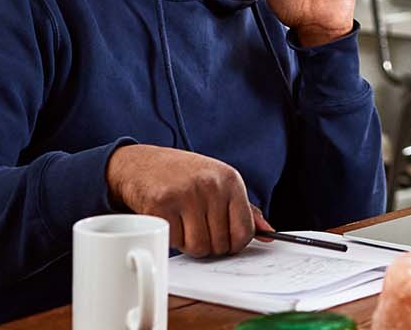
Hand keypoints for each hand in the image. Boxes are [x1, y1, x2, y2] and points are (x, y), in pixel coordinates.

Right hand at [107, 145, 273, 256]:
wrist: (141, 163)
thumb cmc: (183, 175)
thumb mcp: (218, 183)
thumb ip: (244, 209)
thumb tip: (269, 233)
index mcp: (230, 180)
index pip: (244, 231)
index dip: (234, 244)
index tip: (225, 242)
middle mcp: (210, 185)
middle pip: (220, 243)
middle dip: (209, 245)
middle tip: (197, 229)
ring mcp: (185, 194)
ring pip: (198, 247)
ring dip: (190, 244)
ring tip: (184, 225)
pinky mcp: (160, 206)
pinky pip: (174, 242)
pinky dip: (171, 239)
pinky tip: (169, 221)